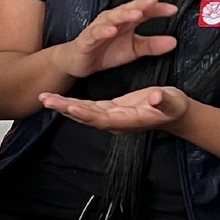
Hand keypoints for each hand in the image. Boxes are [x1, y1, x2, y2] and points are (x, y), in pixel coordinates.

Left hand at [40, 84, 189, 132]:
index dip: (86, 113)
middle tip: (46, 100)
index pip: (103, 118)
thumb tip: (154, 97)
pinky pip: (88, 109)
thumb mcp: (172, 102)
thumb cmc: (173, 108)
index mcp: (128, 120)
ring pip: (84, 113)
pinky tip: (60, 100)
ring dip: (64, 106)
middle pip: (86, 116)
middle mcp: (116, 121)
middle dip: (66, 108)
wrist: (174, 115)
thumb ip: (162, 101)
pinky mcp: (111, 109)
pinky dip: (72, 104)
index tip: (71, 107)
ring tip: (45, 99)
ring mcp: (112, 116)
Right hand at [56, 0, 178, 79]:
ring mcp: (99, 28)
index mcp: (126, 21)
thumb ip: (152, 45)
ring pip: (113, 17)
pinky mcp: (87, 38)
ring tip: (137, 14)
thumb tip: (174, 42)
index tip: (173, 10)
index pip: (144, 11)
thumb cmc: (106, 51)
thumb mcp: (133, 49)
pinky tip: (112, 30)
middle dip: (141, 4)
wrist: (80, 61)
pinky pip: (95, 33)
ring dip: (124, 14)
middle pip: (129, 9)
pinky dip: (103, 31)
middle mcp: (113, 20)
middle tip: (154, 0)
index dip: (158, 9)